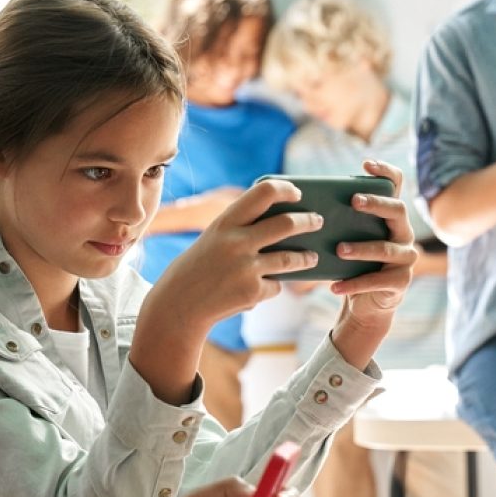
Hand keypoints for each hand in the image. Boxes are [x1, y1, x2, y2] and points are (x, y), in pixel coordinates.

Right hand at [152, 180, 322, 329]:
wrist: (177, 308)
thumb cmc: (197, 270)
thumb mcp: (213, 241)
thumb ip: (241, 231)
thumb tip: (285, 225)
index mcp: (225, 223)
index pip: (263, 192)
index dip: (285, 189)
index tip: (298, 193)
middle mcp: (237, 242)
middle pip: (287, 224)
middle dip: (308, 221)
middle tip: (318, 221)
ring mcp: (246, 268)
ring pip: (291, 259)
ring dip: (306, 258)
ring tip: (312, 257)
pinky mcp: (252, 293)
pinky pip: (275, 287)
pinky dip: (271, 288)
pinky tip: (258, 290)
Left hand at [329, 159, 417, 337]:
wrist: (365, 302)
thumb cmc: (351, 263)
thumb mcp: (344, 238)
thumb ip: (335, 220)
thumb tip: (296, 205)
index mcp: (390, 217)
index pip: (396, 186)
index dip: (386, 171)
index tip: (366, 163)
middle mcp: (403, 233)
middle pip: (397, 210)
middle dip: (376, 204)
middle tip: (354, 201)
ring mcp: (405, 258)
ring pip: (386, 249)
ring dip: (361, 249)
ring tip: (339, 249)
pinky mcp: (400, 282)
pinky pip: (377, 281)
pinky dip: (354, 283)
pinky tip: (333, 285)